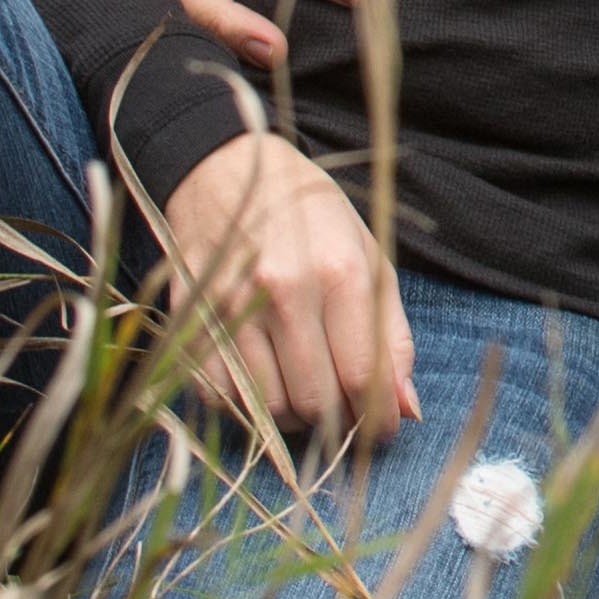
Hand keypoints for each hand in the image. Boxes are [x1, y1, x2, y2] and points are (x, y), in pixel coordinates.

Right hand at [156, 132, 411, 447]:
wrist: (223, 168)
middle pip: (316, 401)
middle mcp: (284, 291)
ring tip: (303, 392)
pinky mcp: (191, 318)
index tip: (383, 430)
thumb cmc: (307, 213)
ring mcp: (231, 307)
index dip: (378, 420)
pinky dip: (242, 406)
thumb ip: (392, 334)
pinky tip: (260, 382)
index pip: (364, 376)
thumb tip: (407, 407)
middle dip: (337, 422)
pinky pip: (217, 397)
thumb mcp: (367, 255)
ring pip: (267, 408)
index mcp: (339, 271)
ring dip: (291, 417)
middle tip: (343, 412)